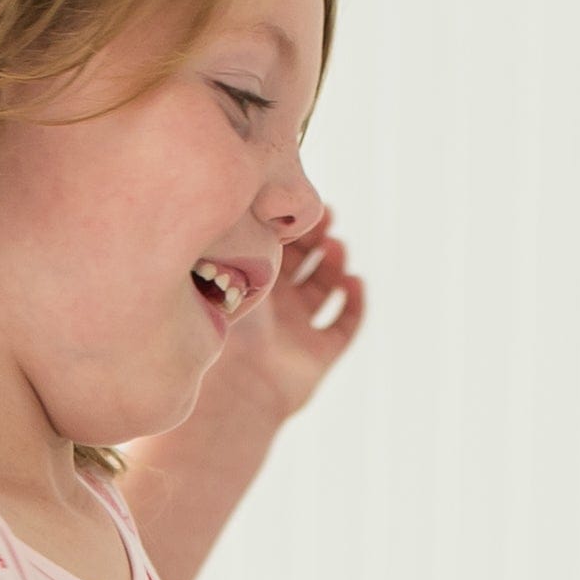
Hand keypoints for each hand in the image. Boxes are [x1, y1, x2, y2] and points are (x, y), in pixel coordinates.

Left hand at [130, 200, 365, 512]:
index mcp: (250, 289)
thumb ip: (243, 240)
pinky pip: (344, 324)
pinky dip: (353, 302)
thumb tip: (253, 193)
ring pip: (325, 288)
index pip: (277, 249)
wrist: (238, 387)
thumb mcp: (233, 276)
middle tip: (324, 218)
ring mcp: (298, 331)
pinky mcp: (318, 354)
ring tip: (335, 247)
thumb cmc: (226, 328)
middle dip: (316, 238)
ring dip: (335, 263)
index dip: (294, 227)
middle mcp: (275, 309)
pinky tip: (351, 281)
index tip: (304, 207)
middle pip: (304, 263)